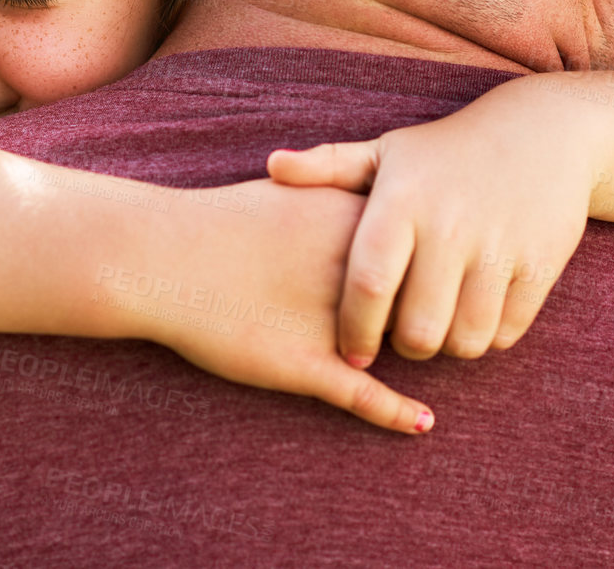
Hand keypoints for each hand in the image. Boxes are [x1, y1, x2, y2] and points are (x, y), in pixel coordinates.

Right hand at [126, 178, 437, 435]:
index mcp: (351, 228)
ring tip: (452, 358)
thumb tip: (376, 197)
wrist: (159, 257)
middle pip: (426, 296)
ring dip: (429, 354)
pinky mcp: (305, 367)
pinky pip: (364, 395)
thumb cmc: (220, 221)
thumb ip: (338, 193)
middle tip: (454, 314)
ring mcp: (331, 325)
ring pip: (403, 347)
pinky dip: (397, 412)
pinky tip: (422, 422)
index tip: (453, 264)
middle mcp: (352, 276)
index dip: (442, 259)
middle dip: (444, 306)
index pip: (426, 246)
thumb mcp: (293, 190)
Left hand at [266, 87, 595, 366]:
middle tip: (401, 339)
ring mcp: (499, 248)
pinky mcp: (540, 264)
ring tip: (439, 328)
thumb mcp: (386, 150)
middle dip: (404, 348)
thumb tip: (271, 166)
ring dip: (448, 346)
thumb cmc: (446, 151)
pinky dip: (489, 336)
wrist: (543, 133)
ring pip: (465, 340)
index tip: (351, 352)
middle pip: (417, 330)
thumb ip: (328, 166)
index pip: (367, 286)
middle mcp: (449, 227)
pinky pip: (506, 332)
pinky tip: (476, 314)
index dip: (355, 331)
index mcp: (402, 203)